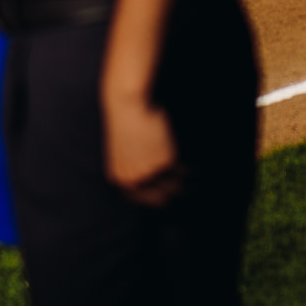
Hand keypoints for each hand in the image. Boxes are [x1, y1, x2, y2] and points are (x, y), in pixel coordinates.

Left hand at [102, 89, 181, 205]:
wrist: (129, 104)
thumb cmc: (126, 121)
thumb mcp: (123, 150)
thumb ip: (134, 168)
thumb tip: (155, 182)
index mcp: (120, 178)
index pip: (141, 200)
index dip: (156, 198)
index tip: (167, 196)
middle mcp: (134, 180)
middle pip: (160, 200)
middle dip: (171, 193)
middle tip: (182, 187)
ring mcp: (150, 173)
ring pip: (174, 186)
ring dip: (180, 179)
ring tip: (182, 169)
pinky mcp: (166, 163)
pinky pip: (181, 170)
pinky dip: (184, 165)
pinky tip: (179, 151)